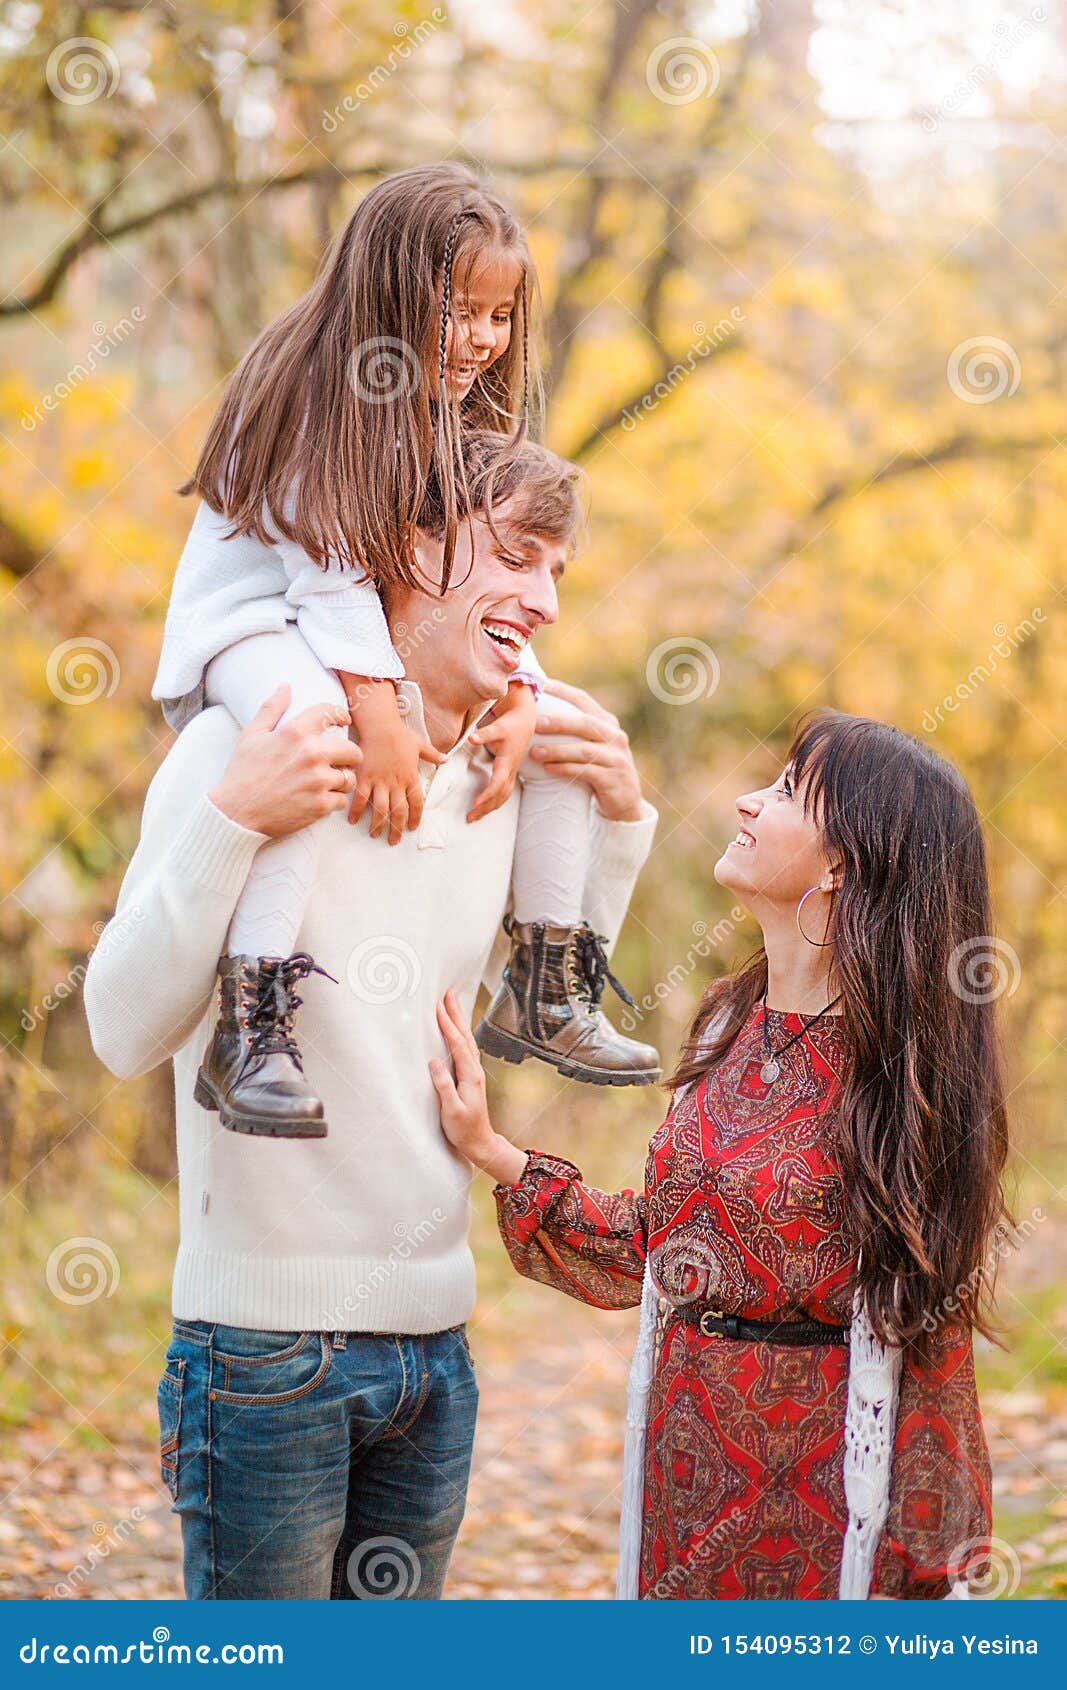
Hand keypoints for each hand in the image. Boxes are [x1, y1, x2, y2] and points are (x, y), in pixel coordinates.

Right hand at [209, 685, 361, 836]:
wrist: (236, 812)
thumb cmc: (242, 773)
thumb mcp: (252, 735)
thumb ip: (271, 709)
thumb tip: (286, 686)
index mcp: (295, 733)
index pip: (329, 713)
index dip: (341, 715)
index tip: (345, 720)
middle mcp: (311, 754)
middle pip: (352, 750)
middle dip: (351, 755)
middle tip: (343, 761)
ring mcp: (318, 781)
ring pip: (349, 778)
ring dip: (342, 781)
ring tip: (328, 783)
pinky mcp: (321, 805)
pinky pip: (341, 800)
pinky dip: (333, 801)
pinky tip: (319, 800)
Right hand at [338, 673, 445, 844]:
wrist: (380, 725)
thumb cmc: (400, 734)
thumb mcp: (420, 744)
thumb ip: (433, 755)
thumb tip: (446, 759)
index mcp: (411, 777)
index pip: (416, 803)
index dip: (415, 817)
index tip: (412, 828)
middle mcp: (396, 783)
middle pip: (398, 812)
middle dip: (396, 829)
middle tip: (393, 841)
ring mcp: (379, 781)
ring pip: (380, 810)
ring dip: (378, 825)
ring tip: (375, 835)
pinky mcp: (364, 777)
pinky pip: (360, 799)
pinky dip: (357, 811)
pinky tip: (353, 821)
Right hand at [428, 989, 528, 1184]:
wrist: (480, 1142)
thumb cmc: (464, 1130)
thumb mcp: (451, 1111)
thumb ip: (443, 1086)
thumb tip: (434, 1062)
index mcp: (470, 1076)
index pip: (457, 1044)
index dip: (447, 1024)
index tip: (437, 1007)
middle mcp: (474, 1070)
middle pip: (464, 1036)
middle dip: (455, 1013)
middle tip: (448, 992)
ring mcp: (474, 1073)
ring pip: (466, 1040)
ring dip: (458, 1020)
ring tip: (450, 1003)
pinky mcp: (470, 1077)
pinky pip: (464, 1048)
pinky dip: (459, 1033)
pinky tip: (456, 1029)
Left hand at [466, 682, 537, 821]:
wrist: (524, 722)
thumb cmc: (509, 724)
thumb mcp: (497, 727)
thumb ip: (483, 734)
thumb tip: (471, 738)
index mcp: (507, 762)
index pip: (497, 783)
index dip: (487, 794)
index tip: (475, 804)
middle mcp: (510, 770)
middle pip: (500, 795)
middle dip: (485, 808)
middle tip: (469, 818)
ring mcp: (512, 773)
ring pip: (503, 797)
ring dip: (490, 808)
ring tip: (474, 818)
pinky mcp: (510, 773)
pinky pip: (504, 793)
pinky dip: (495, 802)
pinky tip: (484, 808)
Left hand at [527, 679, 644, 821]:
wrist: (625, 804)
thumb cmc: (599, 771)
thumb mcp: (591, 747)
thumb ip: (573, 732)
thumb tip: (534, 716)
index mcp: (607, 723)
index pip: (582, 700)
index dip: (561, 692)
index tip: (538, 686)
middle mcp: (615, 737)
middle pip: (585, 723)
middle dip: (558, 722)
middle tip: (534, 722)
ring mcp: (616, 758)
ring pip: (584, 750)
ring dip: (557, 750)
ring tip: (534, 752)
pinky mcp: (614, 779)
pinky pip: (586, 772)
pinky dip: (566, 769)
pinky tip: (548, 769)